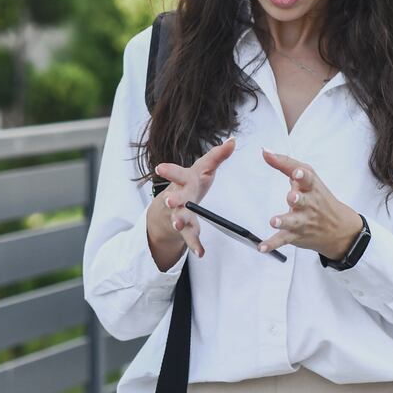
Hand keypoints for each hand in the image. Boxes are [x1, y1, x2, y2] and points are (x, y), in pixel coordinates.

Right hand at [146, 137, 235, 268]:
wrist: (167, 210)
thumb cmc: (189, 184)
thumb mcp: (202, 169)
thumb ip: (217, 156)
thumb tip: (233, 140)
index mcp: (185, 180)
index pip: (179, 173)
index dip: (170, 171)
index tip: (159, 169)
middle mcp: (179, 196)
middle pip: (177, 198)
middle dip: (174, 199)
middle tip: (170, 200)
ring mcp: (180, 213)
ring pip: (179, 217)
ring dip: (179, 220)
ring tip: (179, 225)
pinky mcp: (185, 228)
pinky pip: (190, 237)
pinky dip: (195, 245)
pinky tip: (200, 252)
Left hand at [258, 150, 363, 259]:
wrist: (339, 229)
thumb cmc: (318, 197)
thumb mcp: (307, 177)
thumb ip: (285, 163)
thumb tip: (265, 151)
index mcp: (311, 188)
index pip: (309, 179)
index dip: (303, 176)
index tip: (297, 173)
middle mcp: (309, 205)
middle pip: (304, 201)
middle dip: (298, 199)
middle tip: (292, 198)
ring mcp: (303, 221)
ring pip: (293, 222)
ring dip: (283, 221)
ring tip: (274, 221)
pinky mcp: (295, 235)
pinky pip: (283, 240)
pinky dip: (272, 244)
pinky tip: (262, 247)